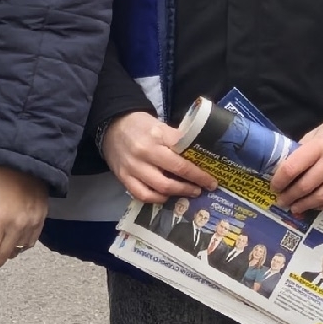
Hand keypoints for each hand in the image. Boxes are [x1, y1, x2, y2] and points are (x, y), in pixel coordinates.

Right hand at [99, 111, 215, 206]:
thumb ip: (177, 140)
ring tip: (189, 192)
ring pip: (161, 187)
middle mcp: (145, 151)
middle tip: (205, 187)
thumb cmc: (141, 126)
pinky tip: (167, 196)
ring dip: (180, 192)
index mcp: (157, 134)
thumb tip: (198, 156)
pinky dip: (158, 198)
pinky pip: (143, 195)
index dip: (199, 168)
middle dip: (194, 182)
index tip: (211, 178)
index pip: (184, 152)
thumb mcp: (161, 125)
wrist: (111, 126)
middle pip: (176, 171)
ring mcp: (133, 167)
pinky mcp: (124, 178)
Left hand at [273, 107, 322, 215]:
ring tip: (296, 208)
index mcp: (320, 145)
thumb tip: (286, 169)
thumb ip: (303, 149)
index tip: (274, 187)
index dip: (279, 181)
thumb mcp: (319, 131)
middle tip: (282, 202)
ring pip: (322, 198)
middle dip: (289, 197)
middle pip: (305, 187)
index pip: (292, 168)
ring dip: (305, 206)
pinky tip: (317, 205)